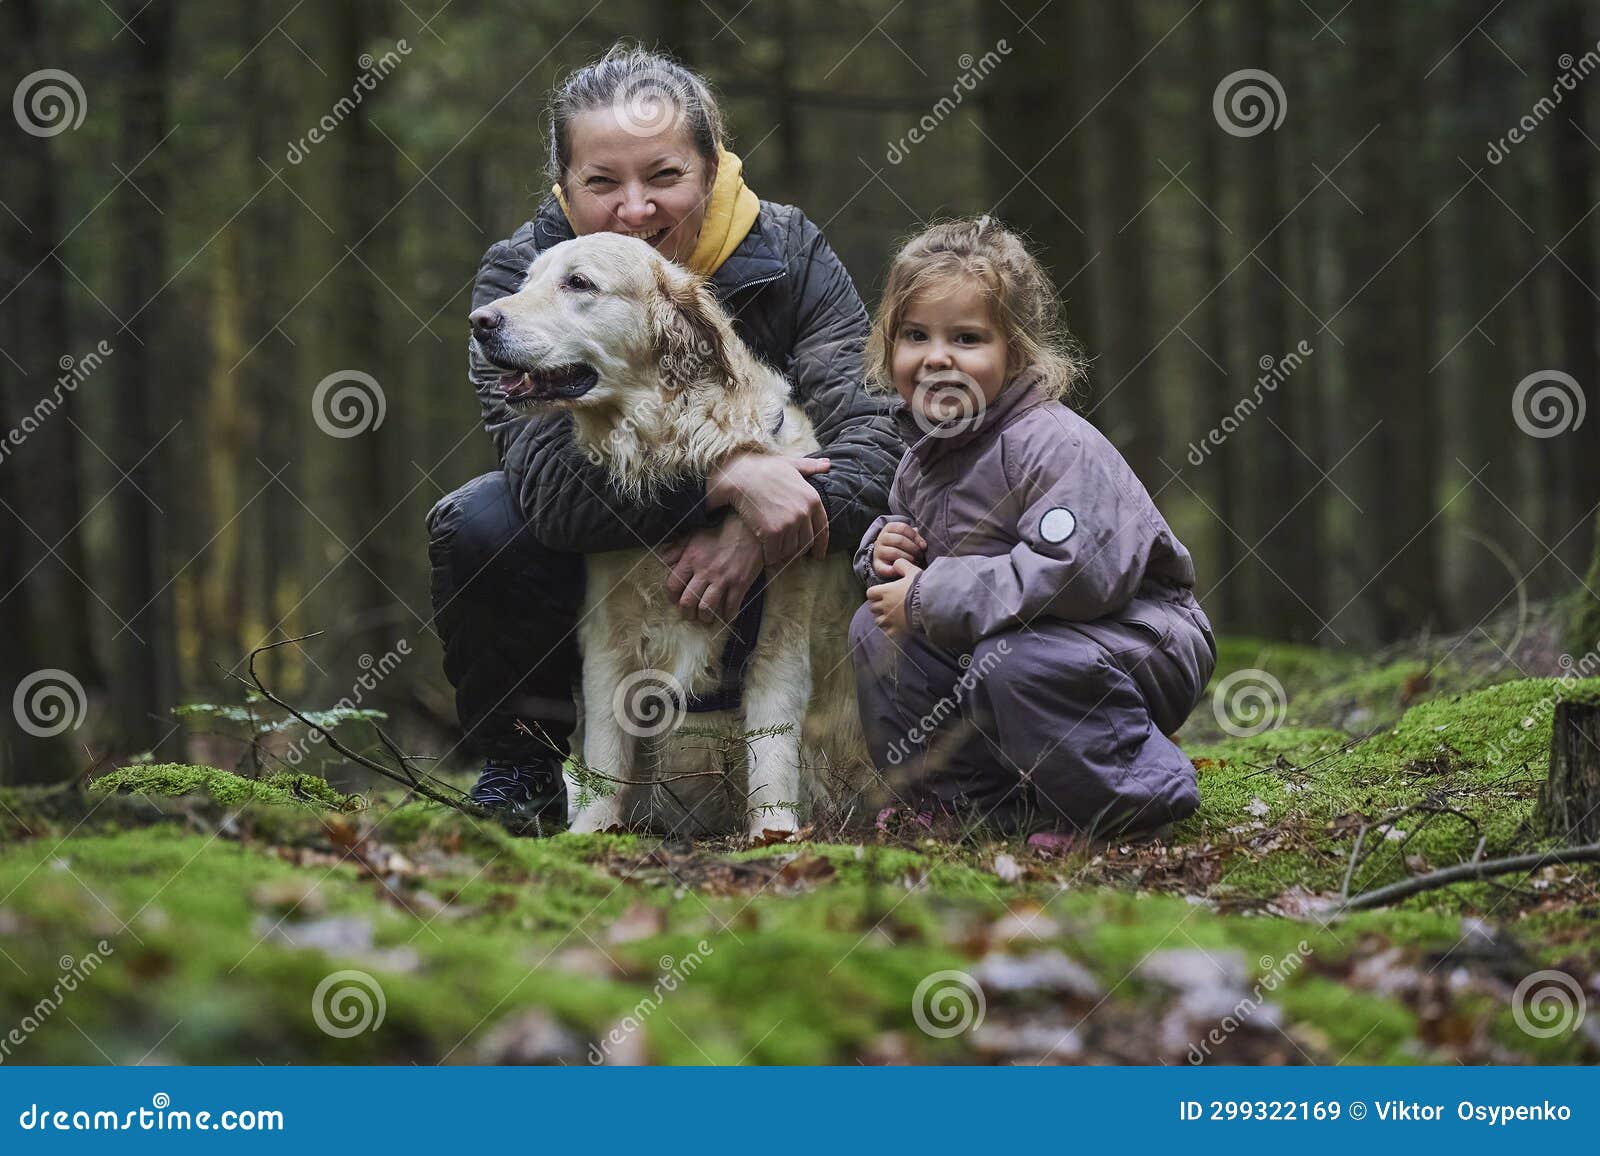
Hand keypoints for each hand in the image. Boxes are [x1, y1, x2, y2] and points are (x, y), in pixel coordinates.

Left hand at [662, 515, 764, 623]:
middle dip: (687, 613)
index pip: (673, 585)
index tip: (676, 600)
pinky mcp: (739, 583)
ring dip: (704, 618)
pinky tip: (727, 616)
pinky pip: (731, 607)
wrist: (749, 529)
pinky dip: (728, 616)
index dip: (671, 597)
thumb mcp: (694, 535)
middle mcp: (704, 571)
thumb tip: (664, 559)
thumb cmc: (720, 532)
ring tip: (706, 618)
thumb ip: (677, 548)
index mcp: (691, 559)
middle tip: (690, 614)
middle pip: (687, 602)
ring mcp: (722, 579)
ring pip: (706, 608)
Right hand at [707, 452, 831, 567]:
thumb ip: (810, 467)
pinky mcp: (772, 532)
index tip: (818, 555)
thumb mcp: (790, 464)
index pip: (822, 529)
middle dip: (798, 552)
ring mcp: (789, 523)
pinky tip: (767, 556)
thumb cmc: (763, 468)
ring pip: (791, 551)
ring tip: (776, 555)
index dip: (821, 545)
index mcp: (812, 499)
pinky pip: (775, 553)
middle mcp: (804, 513)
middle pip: (806, 543)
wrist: (740, 475)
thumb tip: (828, 464)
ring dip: (783, 556)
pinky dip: (771, 557)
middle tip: (790, 556)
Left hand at [866, 558, 921, 640]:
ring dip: (881, 618)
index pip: (870, 593)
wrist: (932, 605)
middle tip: (885, 604)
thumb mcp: (912, 571)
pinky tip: (895, 626)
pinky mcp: (898, 630)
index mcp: (886, 592)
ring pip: (878, 621)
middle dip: (877, 605)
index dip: (874, 593)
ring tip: (889, 615)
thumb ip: (902, 565)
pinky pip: (888, 632)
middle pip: (872, 608)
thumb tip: (896, 563)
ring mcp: (891, 620)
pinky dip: (889, 630)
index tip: (881, 593)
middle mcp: (885, 606)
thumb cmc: (921, 587)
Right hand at [872, 521, 926, 577]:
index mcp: (889, 528)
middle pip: (899, 540)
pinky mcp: (877, 566)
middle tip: (920, 556)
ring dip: (909, 559)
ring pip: (894, 552)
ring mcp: (878, 552)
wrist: (887, 561)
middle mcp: (880, 538)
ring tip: (915, 562)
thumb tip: (923, 545)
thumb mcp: (909, 539)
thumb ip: (916, 539)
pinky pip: (887, 568)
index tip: (923, 546)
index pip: (903, 528)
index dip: (916, 537)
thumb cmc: (902, 548)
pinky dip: (897, 569)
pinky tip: (904, 569)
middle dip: (914, 549)